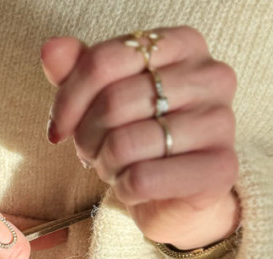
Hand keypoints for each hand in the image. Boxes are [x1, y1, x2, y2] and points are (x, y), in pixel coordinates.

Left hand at [41, 28, 240, 249]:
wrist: (176, 198)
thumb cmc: (141, 141)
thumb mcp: (105, 101)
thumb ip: (81, 71)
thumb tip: (52, 50)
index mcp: (184, 44)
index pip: (104, 60)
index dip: (69, 100)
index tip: (60, 128)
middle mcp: (212, 75)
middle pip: (114, 102)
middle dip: (87, 137)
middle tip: (92, 154)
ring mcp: (221, 122)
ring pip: (126, 143)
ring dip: (107, 165)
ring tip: (116, 169)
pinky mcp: (220, 169)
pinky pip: (144, 179)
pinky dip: (125, 190)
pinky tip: (132, 189)